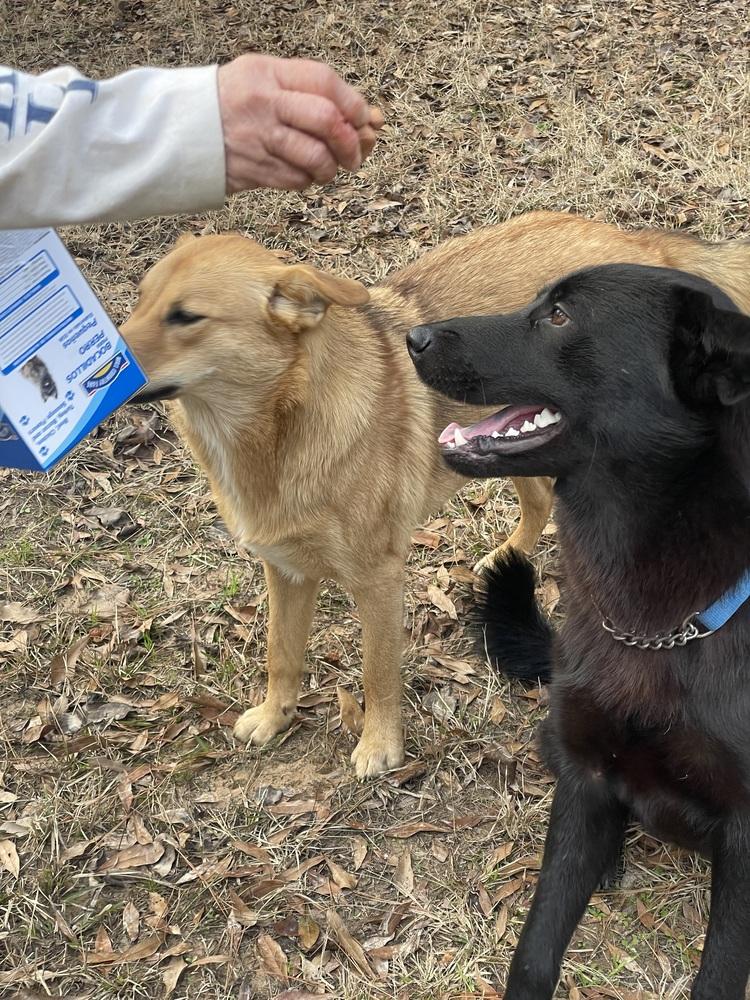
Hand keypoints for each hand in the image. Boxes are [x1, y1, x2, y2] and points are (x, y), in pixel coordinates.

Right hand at [217, 53, 383, 192]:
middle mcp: (264, 104)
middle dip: (350, 141)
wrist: (179, 130)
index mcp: (268, 73)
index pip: (324, 82)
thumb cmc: (232, 103)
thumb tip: (367, 121)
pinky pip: (296, 179)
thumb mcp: (263, 79)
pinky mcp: (252, 170)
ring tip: (327, 168)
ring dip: (330, 168)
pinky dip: (308, 180)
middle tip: (354, 153)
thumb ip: (308, 93)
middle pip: (326, 120)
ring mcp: (258, 139)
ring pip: (315, 157)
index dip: (353, 104)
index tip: (364, 119)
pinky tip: (303, 174)